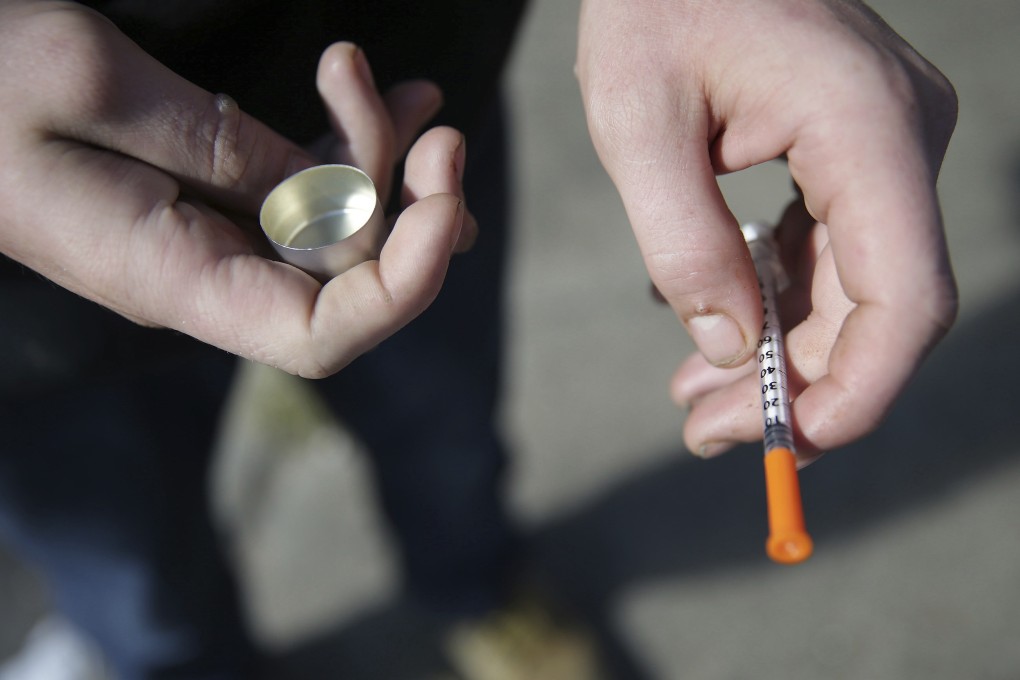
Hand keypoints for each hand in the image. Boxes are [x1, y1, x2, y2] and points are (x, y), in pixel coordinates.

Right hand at [0, 1, 472, 377]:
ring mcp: (210, 242)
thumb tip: (331, 197)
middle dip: (409, 203)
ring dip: (389, 170)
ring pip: (336, 235)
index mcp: (172, 276)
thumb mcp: (93, 87)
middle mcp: (204, 276)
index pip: (321, 337)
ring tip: (416, 99)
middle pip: (348, 280)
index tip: (443, 199)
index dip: (404, 286)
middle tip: (431, 120)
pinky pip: (300, 194)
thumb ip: (223, 149)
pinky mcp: (208, 204)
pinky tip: (369, 94)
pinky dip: (348, 149)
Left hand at [576, 0, 957, 458]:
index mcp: (867, 129)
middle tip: (704, 433)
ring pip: (854, 286)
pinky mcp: (854, 148)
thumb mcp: (637, 123)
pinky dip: (779, 301)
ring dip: (781, 351)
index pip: (905, 300)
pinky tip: (717, 332)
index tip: (786, 446)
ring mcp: (886, 144)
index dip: (856, 393)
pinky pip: (834, 248)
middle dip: (794, 385)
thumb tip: (727, 351)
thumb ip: (685, 243)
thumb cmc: (653, 1)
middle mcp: (903, 139)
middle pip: (877, 308)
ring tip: (693, 399)